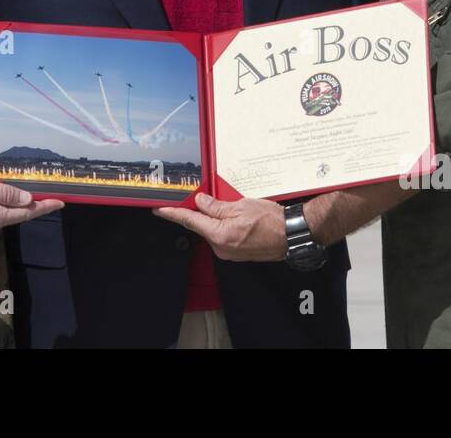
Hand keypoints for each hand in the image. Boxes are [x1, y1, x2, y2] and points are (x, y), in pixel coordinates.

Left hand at [153, 193, 287, 261]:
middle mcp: (221, 247)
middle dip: (198, 212)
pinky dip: (222, 226)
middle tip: (199, 198)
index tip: (160, 210)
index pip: (189, 221)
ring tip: (229, 206)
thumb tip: (200, 202)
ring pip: (212, 231)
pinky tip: (232, 217)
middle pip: (201, 226)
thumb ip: (216, 205)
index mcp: (219, 234)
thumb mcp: (240, 205)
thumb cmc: (271, 221)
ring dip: (214, 219)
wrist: (290, 235)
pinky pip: (222, 236)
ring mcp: (228, 252)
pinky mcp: (236, 253)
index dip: (173, 214)